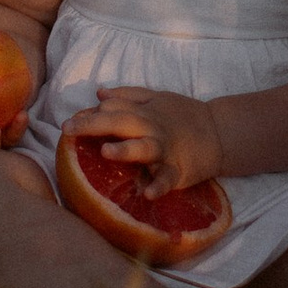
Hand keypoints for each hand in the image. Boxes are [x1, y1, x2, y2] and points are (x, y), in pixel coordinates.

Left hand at [71, 85, 221, 187]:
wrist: (219, 133)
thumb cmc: (182, 116)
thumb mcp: (157, 98)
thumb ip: (128, 96)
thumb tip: (99, 93)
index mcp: (144, 112)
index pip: (112, 109)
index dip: (89, 115)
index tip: (68, 124)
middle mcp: (152, 128)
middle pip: (121, 122)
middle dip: (94, 125)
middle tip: (69, 129)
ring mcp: (165, 150)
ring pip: (143, 148)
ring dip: (125, 150)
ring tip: (106, 152)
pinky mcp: (178, 170)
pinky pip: (167, 179)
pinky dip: (159, 185)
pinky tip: (147, 193)